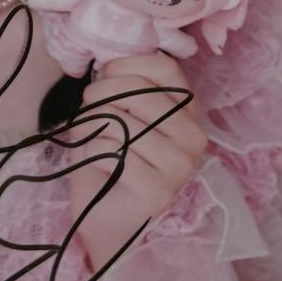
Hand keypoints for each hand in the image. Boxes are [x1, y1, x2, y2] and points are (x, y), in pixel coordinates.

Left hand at [63, 52, 209, 274]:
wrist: (107, 221)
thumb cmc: (110, 163)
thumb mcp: (119, 115)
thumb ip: (123, 87)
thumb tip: (108, 59)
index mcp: (188, 113)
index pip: (164, 68)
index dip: (126, 65)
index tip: (105, 76)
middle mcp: (193, 137)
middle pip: (137, 92)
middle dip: (99, 96)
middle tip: (88, 111)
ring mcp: (179, 165)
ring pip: (120, 121)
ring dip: (92, 129)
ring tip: (94, 143)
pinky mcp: (158, 189)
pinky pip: (110, 150)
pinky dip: (92, 154)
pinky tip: (100, 167)